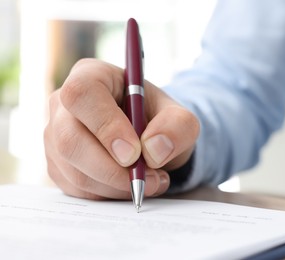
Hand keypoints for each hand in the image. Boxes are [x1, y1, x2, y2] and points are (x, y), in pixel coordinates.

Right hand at [44, 58, 198, 199]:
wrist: (149, 139)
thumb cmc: (159, 121)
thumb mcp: (181, 118)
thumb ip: (177, 127)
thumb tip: (153, 150)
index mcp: (91, 75)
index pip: (82, 94)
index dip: (106, 126)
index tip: (134, 153)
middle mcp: (63, 104)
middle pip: (70, 140)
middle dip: (113, 169)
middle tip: (148, 177)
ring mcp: (55, 136)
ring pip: (75, 172)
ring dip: (117, 186)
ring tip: (150, 180)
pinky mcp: (59, 165)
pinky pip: (77, 190)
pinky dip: (109, 194)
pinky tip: (132, 185)